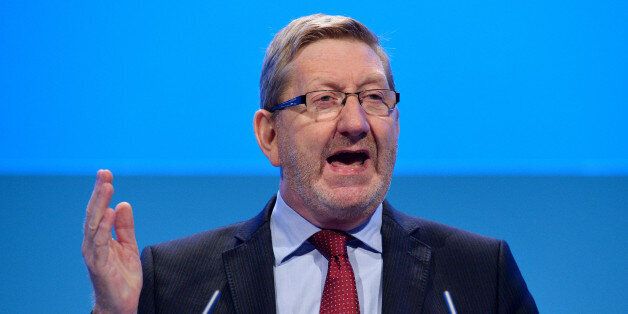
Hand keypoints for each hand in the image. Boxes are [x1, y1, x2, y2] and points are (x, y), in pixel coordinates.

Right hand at [82, 170, 141, 313]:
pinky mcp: (99, 264)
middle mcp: (92, 243)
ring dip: (100, 204)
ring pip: (93, 225)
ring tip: (107, 188)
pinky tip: (108, 213)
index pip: (99, 210)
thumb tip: (124, 204)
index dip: (102, 192)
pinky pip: (100, 243)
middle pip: (93, 213)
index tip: (106, 174)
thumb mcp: (128, 246)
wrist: (121, 303)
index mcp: (99, 237)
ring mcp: (94, 253)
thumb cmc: (122, 277)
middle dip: (99, 193)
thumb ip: (125, 227)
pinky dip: (103, 227)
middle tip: (104, 174)